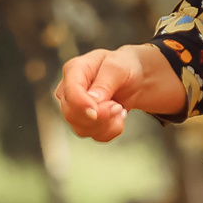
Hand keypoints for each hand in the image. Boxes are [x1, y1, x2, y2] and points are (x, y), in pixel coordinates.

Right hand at [55, 44, 183, 141]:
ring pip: (82, 129)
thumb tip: (93, 100)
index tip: (97, 111)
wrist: (133, 77)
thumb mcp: (118, 68)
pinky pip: (94, 136)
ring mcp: (74, 108)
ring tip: (119, 108)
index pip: (70, 92)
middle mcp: (69, 90)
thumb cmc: (123, 67)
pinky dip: (111, 130)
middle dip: (100, 116)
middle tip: (118, 106)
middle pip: (71, 114)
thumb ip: (105, 83)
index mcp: (73, 70)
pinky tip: (117, 117)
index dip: (82, 105)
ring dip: (107, 124)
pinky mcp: (84, 122)